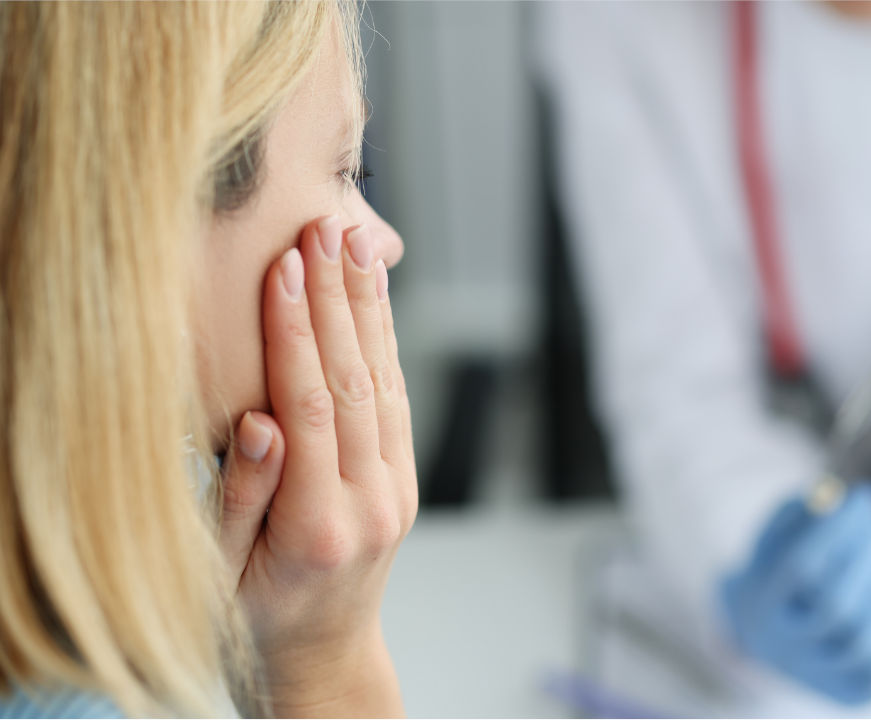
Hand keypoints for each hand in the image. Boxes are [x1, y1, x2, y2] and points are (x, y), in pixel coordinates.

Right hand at [217, 216, 417, 716]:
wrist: (326, 649)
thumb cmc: (259, 612)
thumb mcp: (223, 572)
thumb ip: (242, 498)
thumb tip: (261, 420)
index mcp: (318, 526)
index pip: (310, 410)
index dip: (297, 336)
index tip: (287, 270)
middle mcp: (370, 501)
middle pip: (354, 383)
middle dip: (338, 301)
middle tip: (326, 232)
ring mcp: (397, 489)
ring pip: (384, 381)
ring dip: (369, 308)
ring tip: (357, 244)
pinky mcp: (405, 477)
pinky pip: (398, 397)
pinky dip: (385, 341)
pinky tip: (375, 296)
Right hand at [719, 484, 870, 704]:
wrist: (769, 637)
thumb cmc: (776, 571)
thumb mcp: (773, 536)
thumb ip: (796, 513)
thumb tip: (836, 496)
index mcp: (759, 610)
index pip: (801, 569)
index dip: (838, 529)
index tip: (864, 494)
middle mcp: (785, 650)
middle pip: (836, 607)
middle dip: (865, 555)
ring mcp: (821, 676)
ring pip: (868, 633)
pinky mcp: (857, 691)